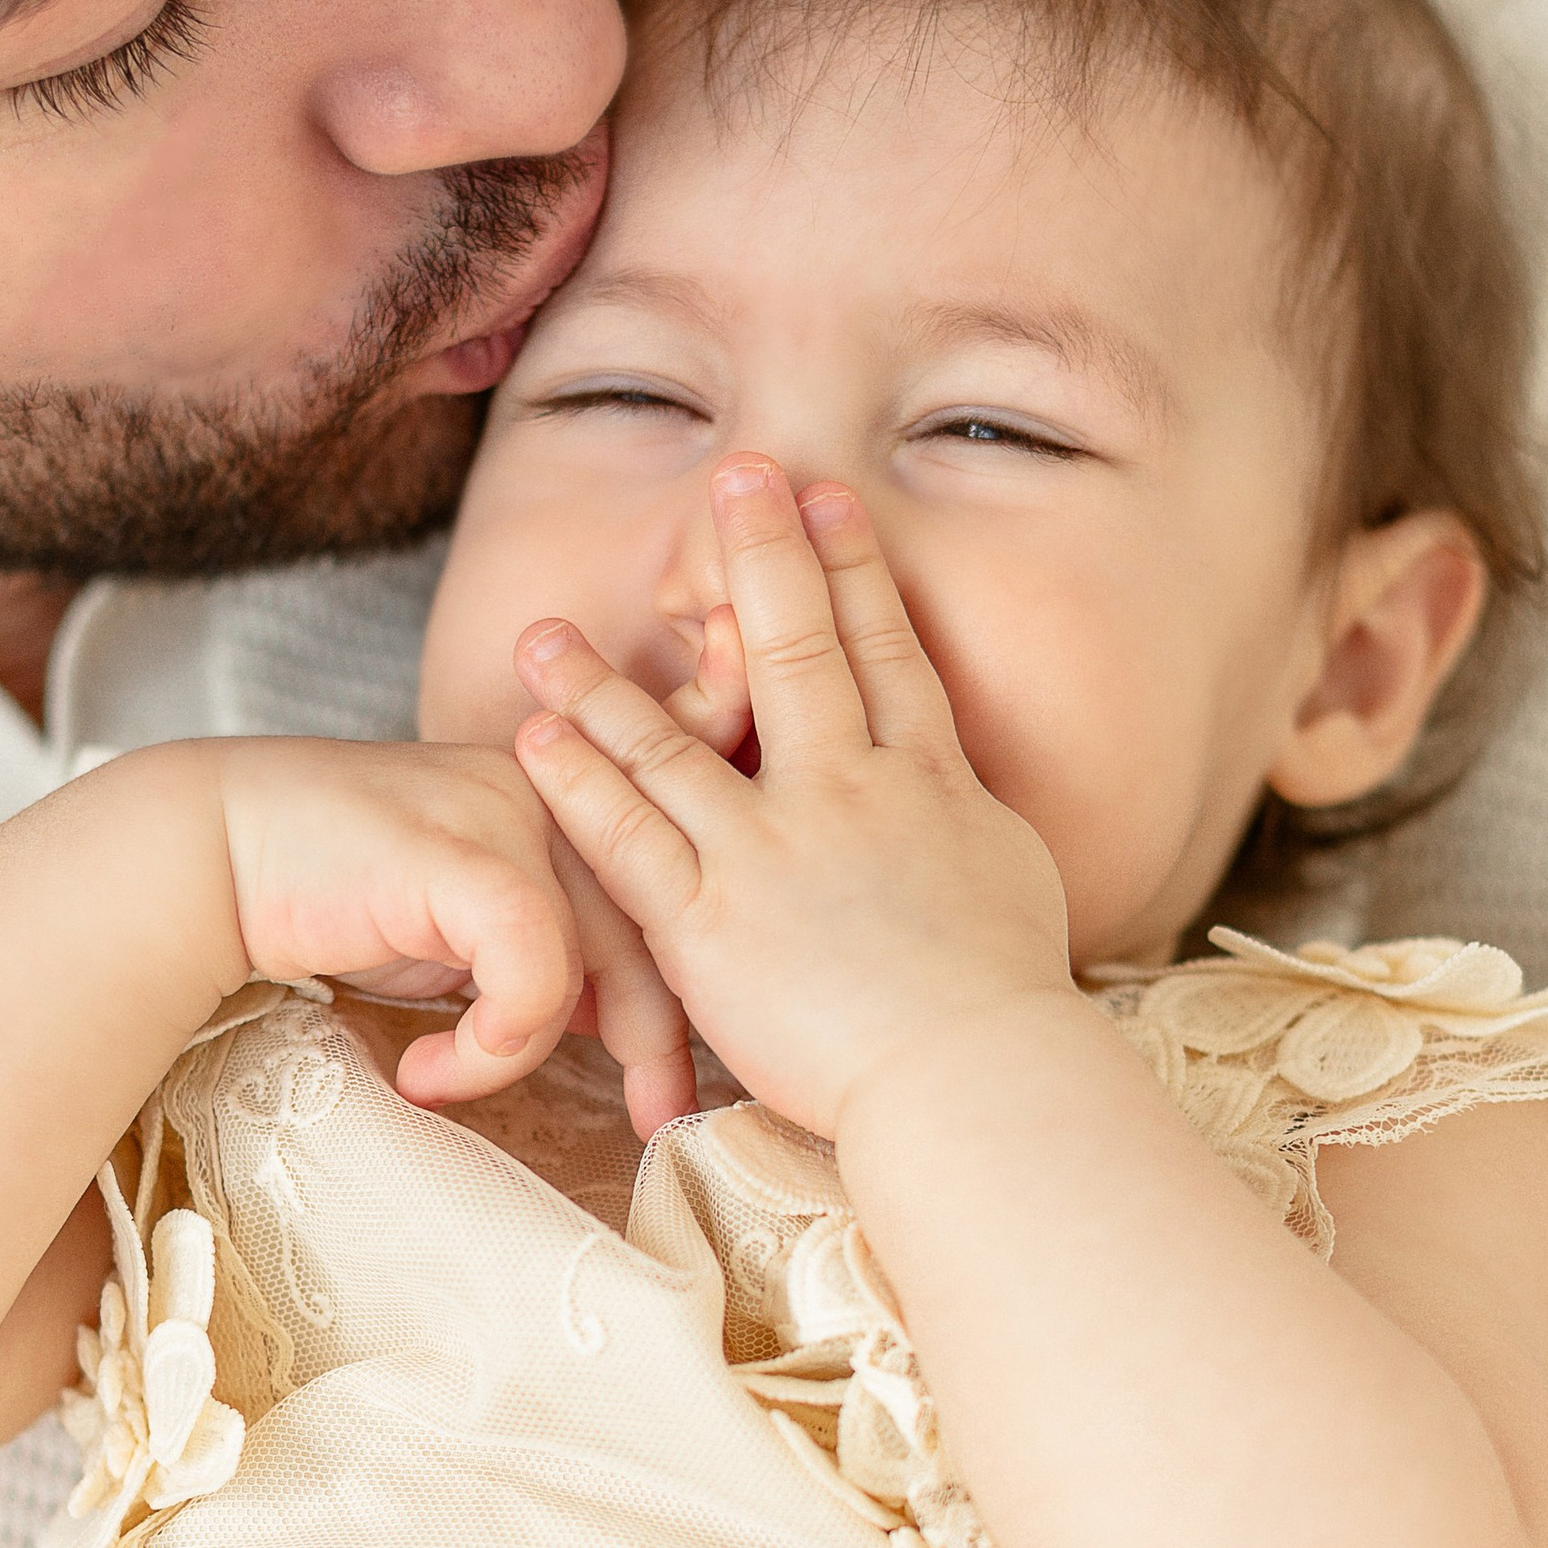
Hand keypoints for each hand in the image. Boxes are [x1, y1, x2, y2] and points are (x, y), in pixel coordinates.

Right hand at [211, 738, 693, 1133]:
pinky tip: (427, 1072)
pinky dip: (489, 1048)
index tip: (681, 1073)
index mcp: (571, 792)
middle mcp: (559, 787)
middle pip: (662, 924)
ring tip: (462, 1086)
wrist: (209, 856)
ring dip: (533, 1051)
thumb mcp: (467, 921)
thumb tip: (616, 1021)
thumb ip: (548, 945)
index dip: (689, 978)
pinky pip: (534, 976)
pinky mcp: (468, 854)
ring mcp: (517, 812)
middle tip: (663, 1119)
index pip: (674, 884)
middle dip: (665, 1038)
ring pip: (602, 959)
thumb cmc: (337, 894)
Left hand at [510, 458, 1074, 1140]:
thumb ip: (960, 819)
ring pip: (675, 741)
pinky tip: (536, 736)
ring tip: (545, 632)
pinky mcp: (709, 924)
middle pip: (794, 652)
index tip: (823, 500)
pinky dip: (579, 782)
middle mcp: (845, 792)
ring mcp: (770, 851)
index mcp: (928, 781)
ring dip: (604, 681)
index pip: (887, 653)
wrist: (973, 1072)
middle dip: (760, 556)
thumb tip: (950, 792)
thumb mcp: (1010, 877)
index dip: (853, 569)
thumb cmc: (1005, 996)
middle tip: (728, 475)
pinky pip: (627, 839)